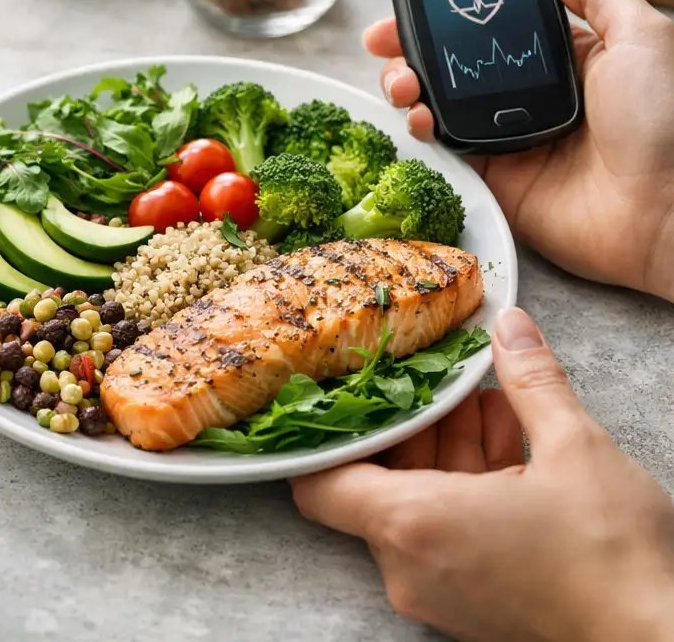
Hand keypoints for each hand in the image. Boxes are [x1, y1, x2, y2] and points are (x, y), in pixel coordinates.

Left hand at [293, 308, 673, 641]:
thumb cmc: (614, 556)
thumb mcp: (576, 448)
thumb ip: (531, 382)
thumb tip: (509, 326)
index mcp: (412, 525)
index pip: (320, 480)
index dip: (329, 433)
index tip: (353, 391)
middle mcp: (409, 566)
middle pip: (377, 483)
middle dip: (414, 426)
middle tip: (449, 382)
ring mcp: (437, 594)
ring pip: (418, 507)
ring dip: (448, 453)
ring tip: (493, 404)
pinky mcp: (469, 608)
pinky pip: (445, 537)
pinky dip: (467, 492)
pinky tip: (512, 450)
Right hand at [365, 0, 673, 299]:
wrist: (664, 212)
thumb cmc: (667, 123)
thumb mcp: (642, 37)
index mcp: (565, 56)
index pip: (493, 23)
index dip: (451, 9)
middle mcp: (530, 92)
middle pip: (452, 60)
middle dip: (410, 44)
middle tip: (381, 39)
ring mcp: (507, 135)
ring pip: (437, 101)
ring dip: (406, 83)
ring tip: (399, 81)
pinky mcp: (493, 178)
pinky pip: (443, 148)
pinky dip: (420, 128)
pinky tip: (417, 117)